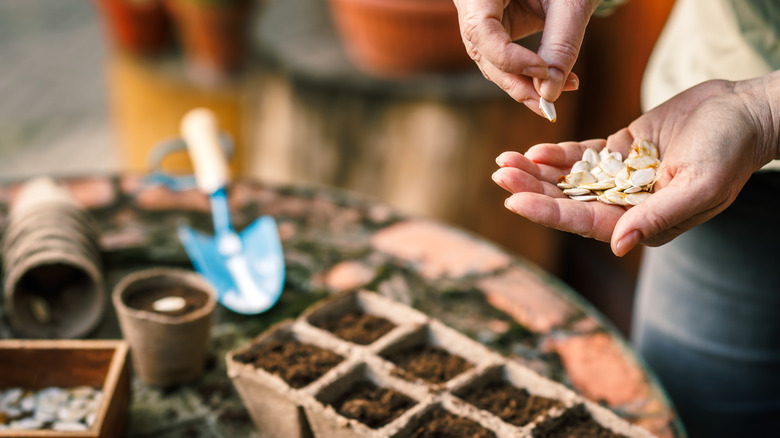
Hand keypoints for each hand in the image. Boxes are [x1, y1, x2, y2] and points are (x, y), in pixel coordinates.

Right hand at [452, 0, 597, 117]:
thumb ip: (562, 41)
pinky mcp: (496, 33)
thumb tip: (549, 92)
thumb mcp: (570, 1)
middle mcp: (473, 6)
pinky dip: (530, 77)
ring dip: (524, 85)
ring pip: (493, 64)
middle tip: (548, 104)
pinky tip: (558, 83)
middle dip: (516, 83)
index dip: (507, 57)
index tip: (542, 71)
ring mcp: (481, 21)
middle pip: (484, 54)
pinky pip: (506, 61)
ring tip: (560, 92)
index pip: (480, 30)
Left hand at [491, 77, 779, 255]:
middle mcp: (626, 204)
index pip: (585, 220)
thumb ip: (658, 216)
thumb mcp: (699, 187)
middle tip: (500, 176)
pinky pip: (582, 155)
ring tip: (504, 161)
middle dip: (532, 189)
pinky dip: (558, 154)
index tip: (513, 201)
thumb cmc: (730, 153)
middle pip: (568, 200)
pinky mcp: (621, 150)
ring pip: (569, 178)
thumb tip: (616, 244)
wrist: (744, 113)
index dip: (548, 212)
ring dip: (537, 171)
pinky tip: (535, 150)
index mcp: (643, 222)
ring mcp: (620, 176)